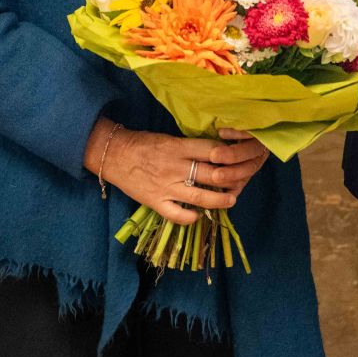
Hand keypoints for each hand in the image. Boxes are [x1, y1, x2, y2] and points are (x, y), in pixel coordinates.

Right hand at [85, 119, 268, 224]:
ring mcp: (165, 187)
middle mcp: (174, 167)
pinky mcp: (155, 202)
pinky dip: (190, 218)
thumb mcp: (170, 138)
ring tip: (231, 200)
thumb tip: (217, 152)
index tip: (241, 158)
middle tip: (243, 181)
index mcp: (179, 147)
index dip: (229, 155)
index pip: (211, 150)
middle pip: (210, 174)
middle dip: (231, 179)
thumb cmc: (144, 144)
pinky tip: (200, 216)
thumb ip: (191, 147)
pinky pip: (176, 214)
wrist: (114, 155)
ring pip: (199, 197)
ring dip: (219, 200)